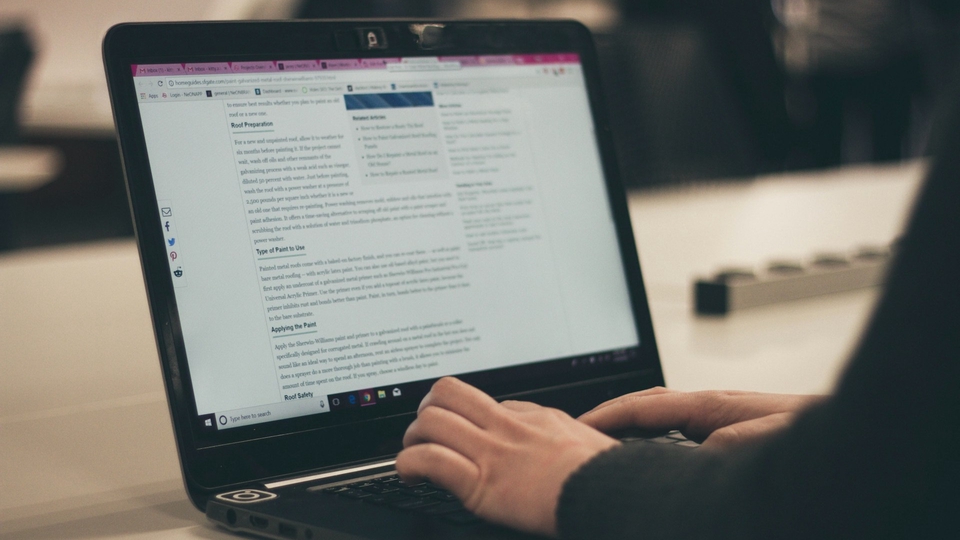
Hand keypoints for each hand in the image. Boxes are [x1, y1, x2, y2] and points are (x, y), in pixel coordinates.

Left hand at [396, 377, 618, 536]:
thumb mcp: (586, 437)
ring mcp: (491, 452)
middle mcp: (506, 426)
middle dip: (427, 411)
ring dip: (413, 438)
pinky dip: (409, 465)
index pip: (483, 401)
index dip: (463, 415)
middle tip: (424, 432)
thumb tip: (547, 428)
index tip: (458, 430)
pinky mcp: (481, 483)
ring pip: (431, 421)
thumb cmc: (604, 474)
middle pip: (447, 393)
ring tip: (413, 455)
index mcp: (532, 417)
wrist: (608, 492)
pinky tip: (410, 476)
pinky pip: (430, 460)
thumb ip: (557, 430)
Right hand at [579, 387, 824, 447]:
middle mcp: (712, 409)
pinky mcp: (730, 436)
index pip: (646, 407)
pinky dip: (654, 444)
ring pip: (662, 421)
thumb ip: (730, 442)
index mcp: (713, 406)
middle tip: (579, 435)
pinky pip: (679, 437)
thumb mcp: (771, 441)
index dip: (608, 415)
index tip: (578, 424)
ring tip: (604, 448)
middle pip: (647, 407)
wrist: (856, 436)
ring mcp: (720, 420)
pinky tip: (653, 462)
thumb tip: (695, 450)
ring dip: (631, 430)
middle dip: (611, 418)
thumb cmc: (818, 433)